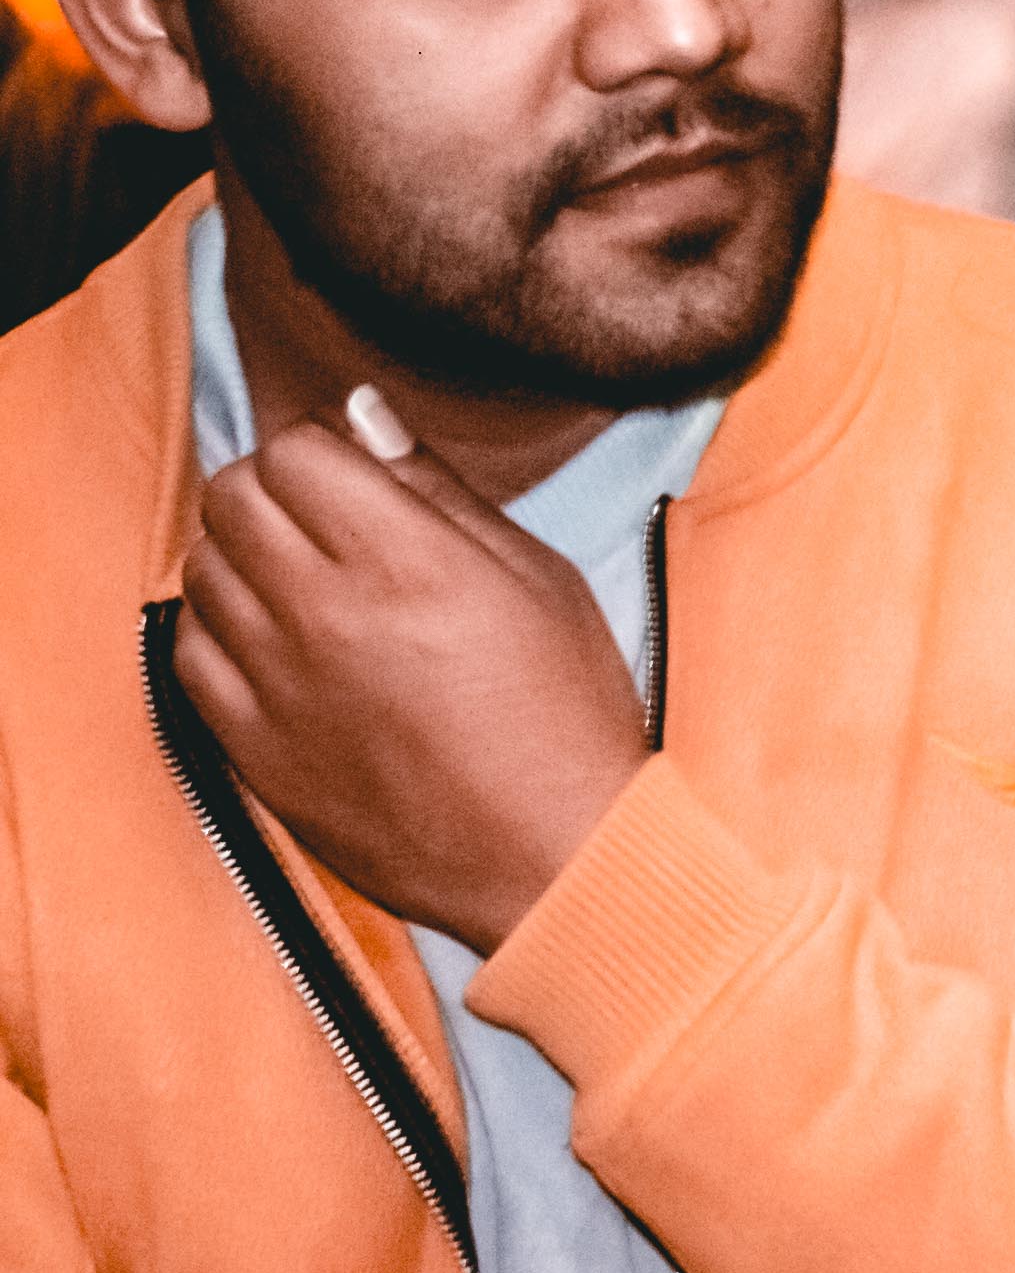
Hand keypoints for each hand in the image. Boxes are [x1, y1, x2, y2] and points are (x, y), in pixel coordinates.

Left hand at [175, 390, 643, 952]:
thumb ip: (441, 491)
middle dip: (278, 493)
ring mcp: (276, 682)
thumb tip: (364, 415)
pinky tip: (282, 647)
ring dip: (246, 558)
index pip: (297, 450)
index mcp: (408, 563)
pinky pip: (189, 649)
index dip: (329, 452)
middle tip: (332, 528)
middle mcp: (324, 613)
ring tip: (312, 591)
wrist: (555, 857)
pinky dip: (223, 630)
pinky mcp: (250, 743)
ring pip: (202, 566)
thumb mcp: (540, 580)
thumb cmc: (566, 718)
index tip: (361, 479)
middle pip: (233, 496)